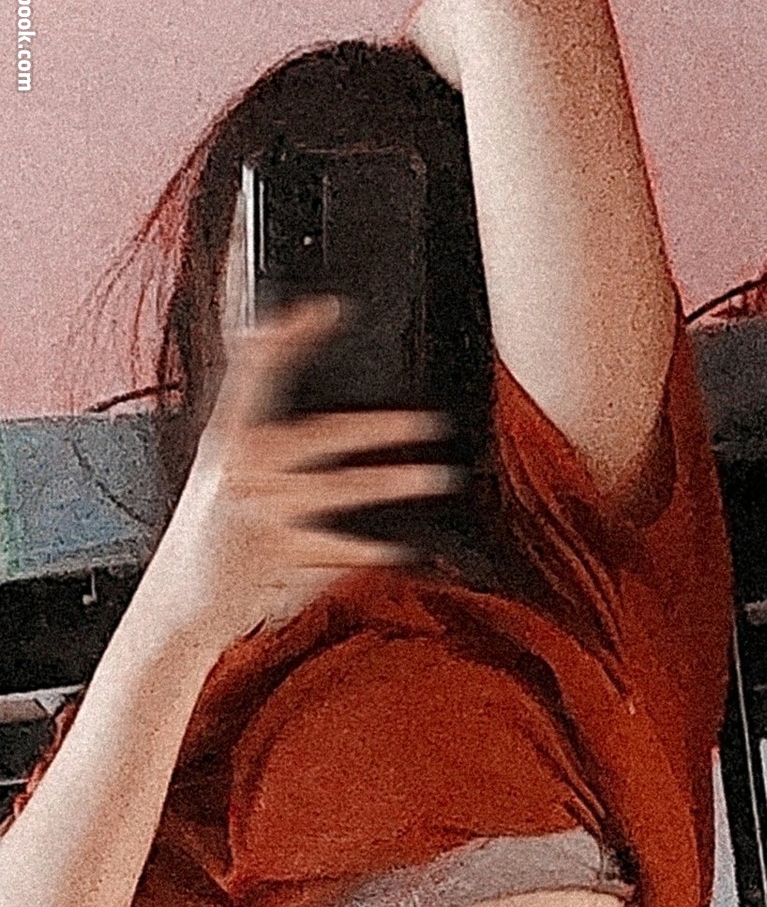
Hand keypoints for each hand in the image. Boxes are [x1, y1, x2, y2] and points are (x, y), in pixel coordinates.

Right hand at [135, 295, 464, 657]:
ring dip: (400, 481)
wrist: (184, 598)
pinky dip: (376, 549)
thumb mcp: (228, 471)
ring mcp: (264, 510)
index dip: (290, 335)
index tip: (327, 308)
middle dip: (385, 427)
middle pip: (326, 433)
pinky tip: (404, 548)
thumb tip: (317, 396)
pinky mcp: (282, 552)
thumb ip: (269, 437)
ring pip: (348, 488)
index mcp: (227, 436)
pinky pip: (347, 546)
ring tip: (441, 476)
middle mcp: (243, 467)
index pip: (255, 371)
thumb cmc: (217, 528)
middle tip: (433, 421)